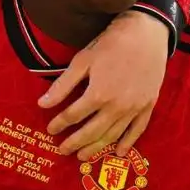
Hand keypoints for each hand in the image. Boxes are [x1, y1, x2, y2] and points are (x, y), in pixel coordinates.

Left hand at [39, 11, 168, 160]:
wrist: (146, 33)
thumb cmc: (111, 43)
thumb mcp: (83, 60)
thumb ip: (63, 85)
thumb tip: (42, 104)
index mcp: (98, 94)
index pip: (73, 116)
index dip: (59, 124)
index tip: (51, 129)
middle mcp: (116, 107)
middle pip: (91, 132)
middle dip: (74, 143)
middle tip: (62, 150)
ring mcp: (134, 108)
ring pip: (112, 135)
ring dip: (96, 148)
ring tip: (82, 156)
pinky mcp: (148, 106)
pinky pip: (137, 130)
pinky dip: (128, 143)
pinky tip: (118, 153)